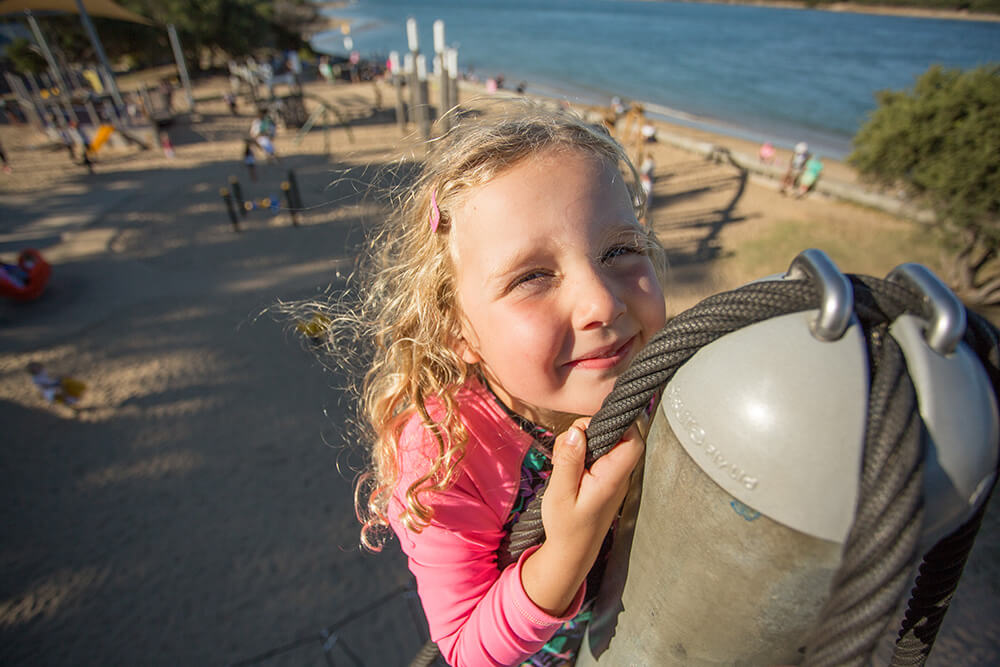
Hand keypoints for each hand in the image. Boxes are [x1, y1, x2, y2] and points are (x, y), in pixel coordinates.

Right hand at [520, 418, 644, 615]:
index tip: (587, 427)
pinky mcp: (604, 480)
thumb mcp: (560, 494)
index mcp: (613, 477)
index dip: (616, 424)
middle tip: (567, 446)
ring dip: (583, 444)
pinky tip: (568, 470)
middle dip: (591, 431)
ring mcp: (613, 478)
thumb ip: (569, 461)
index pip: (633, 440)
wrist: (571, 552)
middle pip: (618, 436)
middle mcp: (619, 476)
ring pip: (606, 444)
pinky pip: (598, 457)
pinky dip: (582, 456)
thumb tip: (575, 431)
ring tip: (564, 462)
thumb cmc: (566, 527)